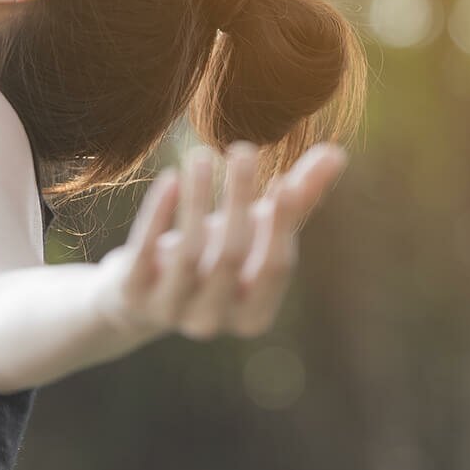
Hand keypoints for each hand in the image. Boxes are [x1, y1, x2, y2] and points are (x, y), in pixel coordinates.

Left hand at [94, 140, 348, 340]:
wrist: (140, 293)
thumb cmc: (212, 256)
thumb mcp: (254, 233)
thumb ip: (296, 200)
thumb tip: (337, 153)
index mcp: (254, 314)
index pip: (276, 267)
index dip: (282, 224)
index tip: (284, 178)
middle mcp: (214, 320)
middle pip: (232, 256)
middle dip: (238, 200)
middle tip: (242, 149)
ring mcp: (170, 312)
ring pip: (189, 254)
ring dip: (197, 201)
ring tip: (201, 156)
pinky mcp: (132, 295)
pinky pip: (145, 253)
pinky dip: (158, 214)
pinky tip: (170, 178)